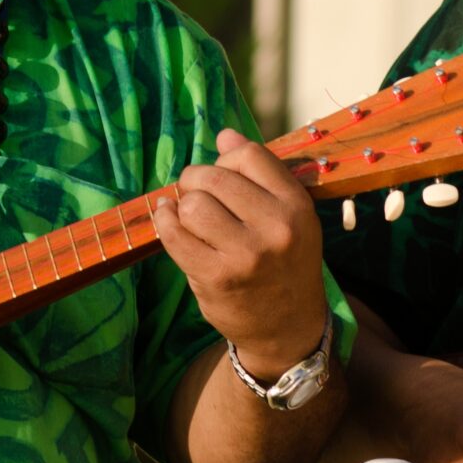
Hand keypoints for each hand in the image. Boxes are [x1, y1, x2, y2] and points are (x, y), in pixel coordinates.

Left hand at [152, 128, 327, 371]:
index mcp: (296, 206)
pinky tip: (170, 221)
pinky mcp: (216, 278)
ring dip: (183, 207)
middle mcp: (276, 228)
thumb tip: (224, 135)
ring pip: (192, 205)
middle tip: (197, 195)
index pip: (249, 155)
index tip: (223, 177)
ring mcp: (245, 255)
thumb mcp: (290, 216)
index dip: (226, 160)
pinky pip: (174, 235)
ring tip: (191, 217)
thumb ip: (261, 174)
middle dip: (196, 181)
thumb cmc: (285, 263)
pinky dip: (165, 223)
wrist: (288, 327)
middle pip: (214, 177)